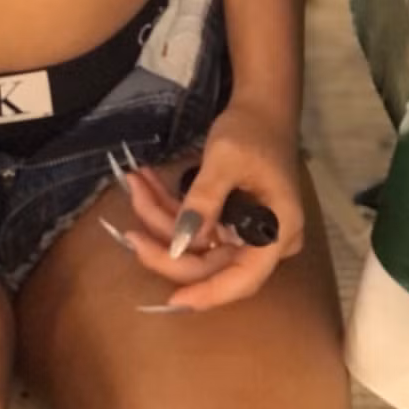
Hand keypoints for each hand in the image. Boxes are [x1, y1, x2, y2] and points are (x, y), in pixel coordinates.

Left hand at [118, 100, 303, 310]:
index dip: (208, 293)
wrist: (261, 107)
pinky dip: (170, 207)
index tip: (173, 302)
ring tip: (134, 186)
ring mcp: (247, 232)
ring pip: (198, 243)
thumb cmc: (251, 129)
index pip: (243, 278)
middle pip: (213, 262)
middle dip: (168, 247)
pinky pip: (197, 226)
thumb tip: (182, 242)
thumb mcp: (225, 158)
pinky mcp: (230, 221)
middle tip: (130, 234)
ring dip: (162, 218)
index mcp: (278, 231)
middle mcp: (266, 240)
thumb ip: (205, 199)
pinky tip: (146, 184)